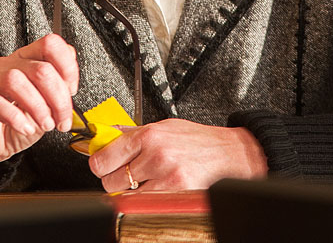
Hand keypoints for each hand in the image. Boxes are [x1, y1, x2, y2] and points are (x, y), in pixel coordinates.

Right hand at [0, 34, 78, 173]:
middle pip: (39, 68)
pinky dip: (15, 118)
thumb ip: (58, 94)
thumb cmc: (15, 124)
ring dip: (38, 107)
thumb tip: (72, 92)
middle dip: (58, 98)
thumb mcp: (45, 108)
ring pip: (16, 80)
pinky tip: (25, 129)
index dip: (67, 66)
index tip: (72, 91)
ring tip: (45, 125)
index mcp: (26, 61)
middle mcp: (7, 66)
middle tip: (61, 120)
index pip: (49, 45)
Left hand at [87, 119, 267, 191]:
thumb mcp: (166, 127)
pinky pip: (145, 204)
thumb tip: (107, 134)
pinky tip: (158, 191)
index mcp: (150, 135)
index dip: (99, 164)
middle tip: (127, 174)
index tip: (102, 164)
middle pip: (111, 179)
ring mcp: (165, 177)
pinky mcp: (175, 194)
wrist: (232, 155)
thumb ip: (134, 133)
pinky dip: (146, 201)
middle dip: (115, 179)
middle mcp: (155, 155)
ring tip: (146, 183)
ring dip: (131, 192)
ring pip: (126, 195)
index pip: (104, 156)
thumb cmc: (200, 141)